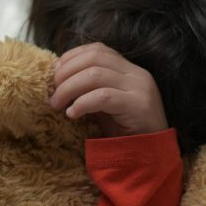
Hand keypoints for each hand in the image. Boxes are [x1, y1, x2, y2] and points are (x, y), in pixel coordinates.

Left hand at [48, 42, 167, 136]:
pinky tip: (72, 114)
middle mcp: (137, 74)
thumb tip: (58, 81)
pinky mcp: (138, 105)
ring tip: (57, 104)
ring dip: (69, 88)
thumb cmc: (126, 133)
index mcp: (130, 70)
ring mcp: (139, 88)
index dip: (72, 57)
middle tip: (52, 93)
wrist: (152, 156)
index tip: (54, 74)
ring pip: (95, 75)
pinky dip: (82, 103)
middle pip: (94, 58)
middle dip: (66, 73)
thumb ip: (90, 90)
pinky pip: (103, 97)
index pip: (98, 50)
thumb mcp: (105, 106)